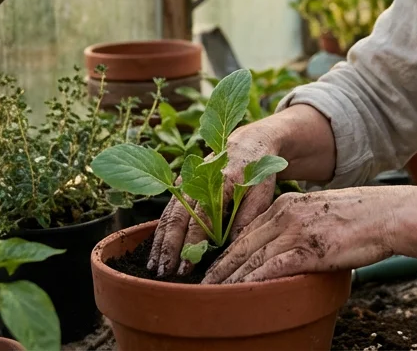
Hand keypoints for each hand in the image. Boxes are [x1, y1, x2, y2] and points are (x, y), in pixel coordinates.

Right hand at [147, 126, 280, 277]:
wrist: (248, 143)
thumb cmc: (257, 171)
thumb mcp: (262, 190)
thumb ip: (248, 215)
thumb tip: (233, 245)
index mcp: (219, 180)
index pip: (202, 217)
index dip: (193, 243)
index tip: (187, 266)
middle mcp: (196, 181)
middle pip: (178, 217)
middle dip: (170, 247)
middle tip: (164, 272)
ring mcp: (185, 183)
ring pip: (169, 216)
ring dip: (160, 243)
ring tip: (155, 268)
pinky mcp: (181, 187)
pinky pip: (168, 213)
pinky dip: (160, 233)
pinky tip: (156, 252)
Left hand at [202, 186, 402, 283]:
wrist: (388, 215)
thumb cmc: (361, 220)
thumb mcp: (321, 215)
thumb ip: (299, 227)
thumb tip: (287, 250)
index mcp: (287, 205)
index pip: (246, 231)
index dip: (225, 251)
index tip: (211, 267)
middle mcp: (285, 215)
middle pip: (241, 245)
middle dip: (217, 267)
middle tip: (198, 284)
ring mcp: (295, 231)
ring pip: (250, 258)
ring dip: (227, 279)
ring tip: (210, 294)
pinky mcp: (308, 249)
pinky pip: (270, 269)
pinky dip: (251, 283)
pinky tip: (238, 294)